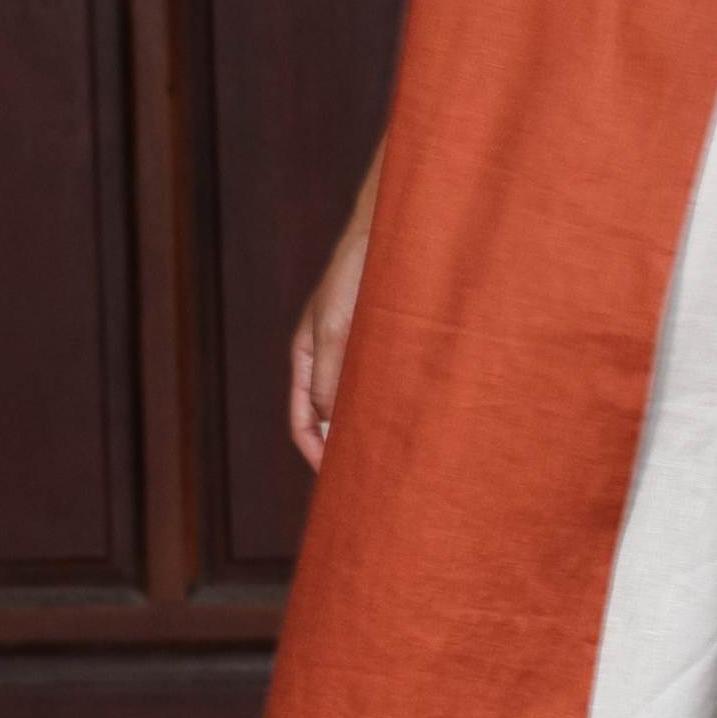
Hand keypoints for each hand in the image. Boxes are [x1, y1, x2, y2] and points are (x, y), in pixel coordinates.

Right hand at [290, 213, 371, 469]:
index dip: (315, 455)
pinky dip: (393, 411)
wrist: (393, 234)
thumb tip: (329, 428)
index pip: (302, 422)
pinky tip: (414, 426)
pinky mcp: (388, 347)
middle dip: (345, 452)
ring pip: (360, 407)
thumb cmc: (356, 275)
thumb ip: (329, 380)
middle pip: (331, 421)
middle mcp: (331, 362)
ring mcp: (359, 355)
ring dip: (372, 433)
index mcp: (306, 359)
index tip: (337, 483)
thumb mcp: (336, 331)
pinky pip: (385, 390)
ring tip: (395, 463)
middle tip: (371, 483)